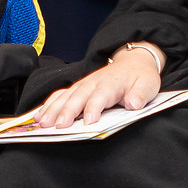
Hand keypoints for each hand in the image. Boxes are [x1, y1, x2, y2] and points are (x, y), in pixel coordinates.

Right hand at [32, 45, 162, 128]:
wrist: (133, 62)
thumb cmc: (140, 77)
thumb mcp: (148, 85)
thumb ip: (140, 94)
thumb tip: (133, 103)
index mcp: (111, 83)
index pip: (100, 96)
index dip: (93, 108)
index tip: (88, 121)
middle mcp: (93, 82)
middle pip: (78, 97)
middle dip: (67, 111)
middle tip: (58, 126)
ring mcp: (83, 84)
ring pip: (65, 96)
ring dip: (53, 109)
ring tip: (42, 122)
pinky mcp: (77, 88)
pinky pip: (60, 95)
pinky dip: (48, 105)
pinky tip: (38, 116)